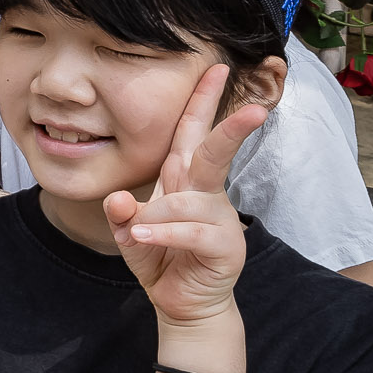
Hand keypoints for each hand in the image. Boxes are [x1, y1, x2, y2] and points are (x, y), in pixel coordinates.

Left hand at [102, 65, 265, 329]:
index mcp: (184, 179)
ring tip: (136, 232)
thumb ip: (122, 214)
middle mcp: (205, 193)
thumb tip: (119, 199)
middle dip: (230, 127)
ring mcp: (219, 219)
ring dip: (157, 214)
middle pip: (214, 152)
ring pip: (189, 200)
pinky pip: (192, 232)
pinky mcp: (225, 247)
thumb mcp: (130, 233)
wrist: (182, 304)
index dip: (202, 101)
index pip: (192, 133)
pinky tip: (143, 237)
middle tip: (254, 108)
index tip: (215, 68)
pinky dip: (164, 233)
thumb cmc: (160, 258)